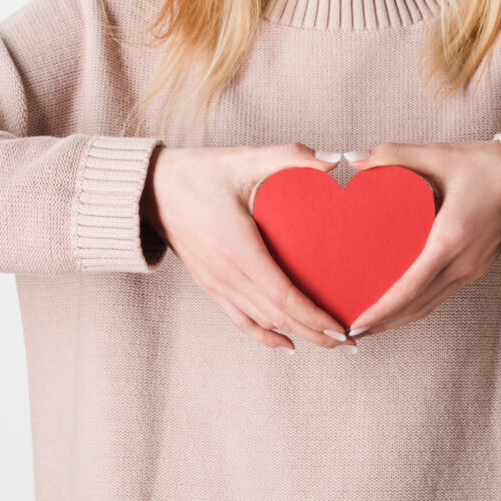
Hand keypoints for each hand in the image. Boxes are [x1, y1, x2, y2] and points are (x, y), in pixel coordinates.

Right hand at [140, 143, 357, 353]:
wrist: (150, 188)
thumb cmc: (199, 171)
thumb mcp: (244, 158)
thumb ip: (289, 156)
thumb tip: (333, 161)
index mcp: (238, 250)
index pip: (283, 296)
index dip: (315, 316)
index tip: (343, 328)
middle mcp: (226, 275)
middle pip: (277, 317)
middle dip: (316, 333)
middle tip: (350, 343)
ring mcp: (215, 284)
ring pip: (261, 322)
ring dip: (297, 336)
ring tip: (329, 343)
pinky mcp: (209, 285)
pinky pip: (239, 320)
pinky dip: (264, 336)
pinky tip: (287, 344)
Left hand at [343, 140, 500, 335]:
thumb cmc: (488, 165)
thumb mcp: (440, 154)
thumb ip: (395, 154)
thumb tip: (354, 159)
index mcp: (450, 239)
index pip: (410, 287)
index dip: (381, 309)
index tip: (356, 322)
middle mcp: (462, 263)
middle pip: (416, 306)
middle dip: (382, 322)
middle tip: (350, 330)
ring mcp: (472, 269)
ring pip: (429, 305)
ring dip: (399, 319)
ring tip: (368, 324)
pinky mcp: (476, 268)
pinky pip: (441, 296)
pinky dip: (417, 306)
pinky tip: (399, 305)